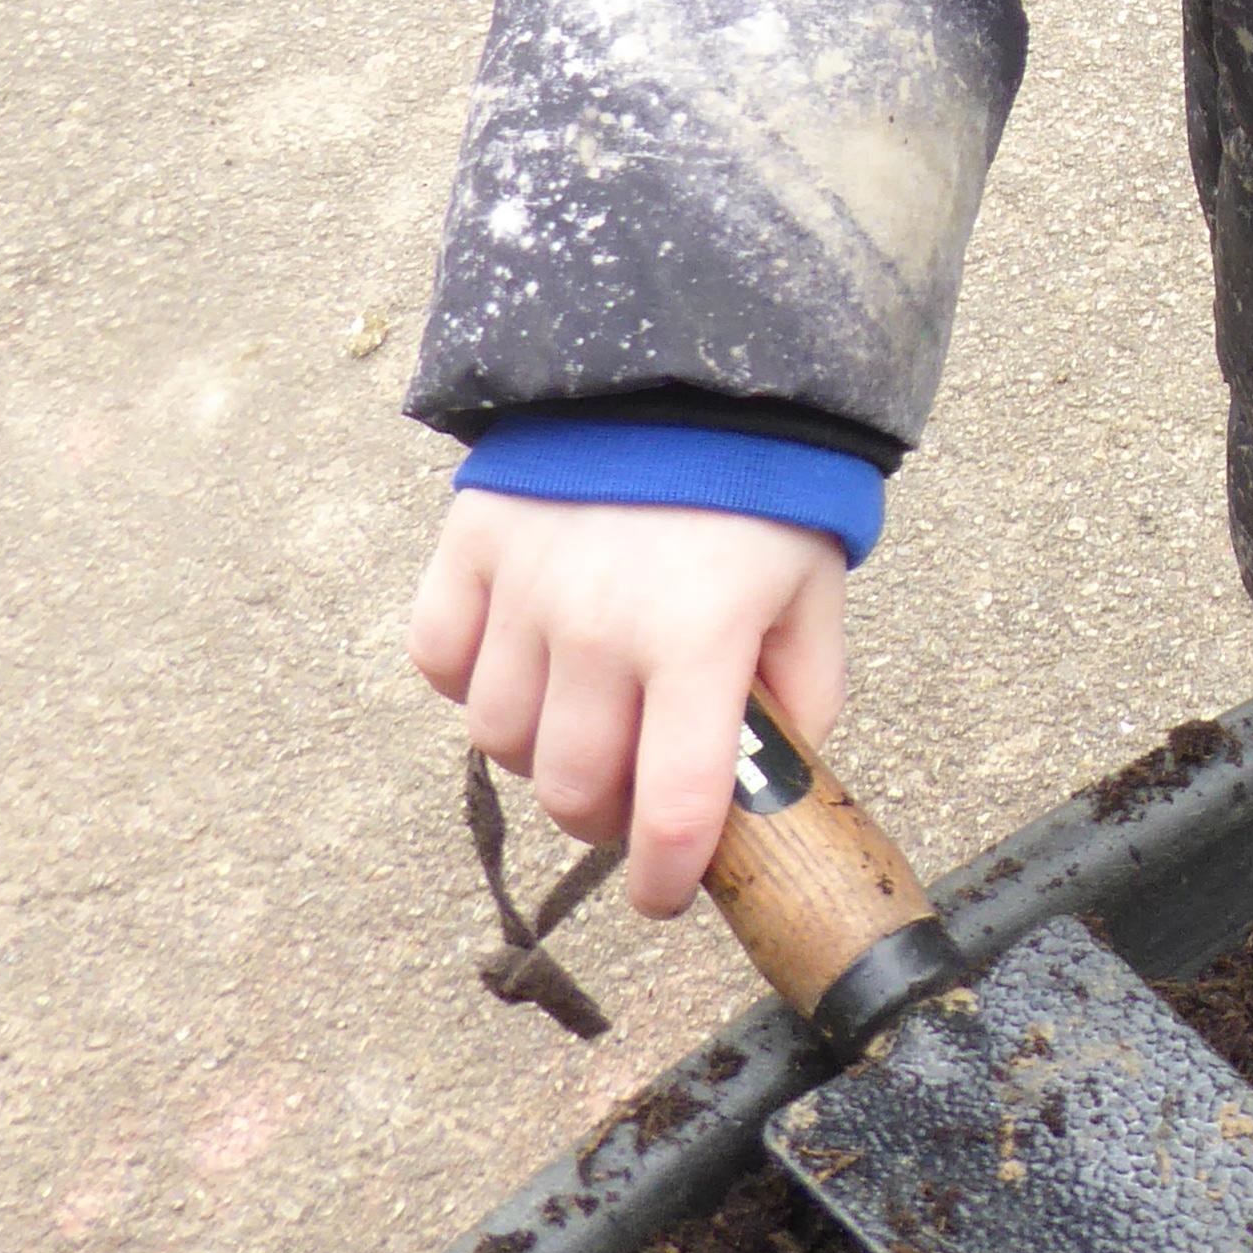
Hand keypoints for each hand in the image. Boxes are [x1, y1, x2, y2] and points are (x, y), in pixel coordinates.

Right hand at [410, 494, 846, 920]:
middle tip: (632, 797)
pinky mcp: (469, 546)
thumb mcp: (813, 588)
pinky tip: (520, 662)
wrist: (688, 356)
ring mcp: (523, 587)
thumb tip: (769, 778)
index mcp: (696, 642)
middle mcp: (598, 626)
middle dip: (606, 818)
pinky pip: (438, 659)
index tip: (663, 895)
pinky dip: (468, 681)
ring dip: (540, 753)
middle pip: (573, 789)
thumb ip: (805, 691)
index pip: (671, 811)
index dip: (664, 878)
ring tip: (582, 722)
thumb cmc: (762, 483)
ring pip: (498, 739)